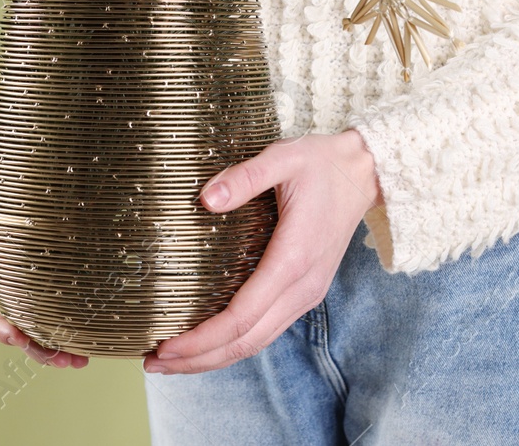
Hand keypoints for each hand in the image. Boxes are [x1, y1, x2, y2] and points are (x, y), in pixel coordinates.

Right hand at [0, 153, 89, 368]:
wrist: (34, 163)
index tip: (16, 336)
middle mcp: (12, 284)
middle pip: (18, 333)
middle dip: (38, 350)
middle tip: (66, 358)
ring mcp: (37, 285)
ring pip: (43, 330)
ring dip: (58, 350)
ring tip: (80, 360)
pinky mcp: (62, 279)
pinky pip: (65, 313)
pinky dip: (76, 329)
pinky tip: (93, 336)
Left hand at [143, 130, 380, 374]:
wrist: (365, 172)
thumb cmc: (322, 163)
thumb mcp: (284, 157)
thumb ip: (245, 177)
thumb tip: (206, 199)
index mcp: (293, 259)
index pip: (242, 316)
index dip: (202, 338)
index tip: (166, 346)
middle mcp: (302, 286)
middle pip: (246, 341)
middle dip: (198, 358)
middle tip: (153, 362)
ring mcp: (306, 293)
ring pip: (257, 342)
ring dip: (214, 357)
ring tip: (171, 361)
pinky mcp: (304, 292)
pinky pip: (266, 330)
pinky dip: (234, 343)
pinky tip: (207, 343)